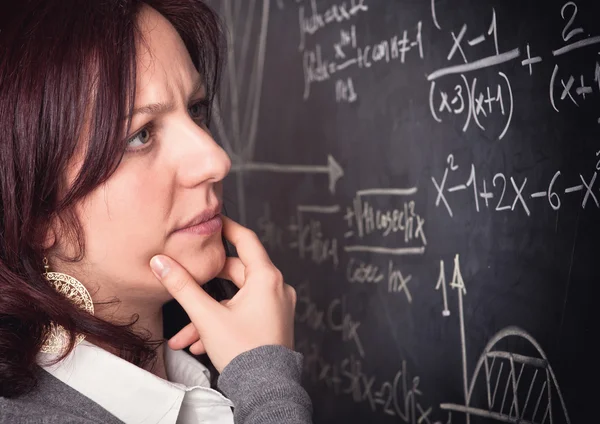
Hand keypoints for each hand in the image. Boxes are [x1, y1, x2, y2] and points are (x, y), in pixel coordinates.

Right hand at [150, 216, 296, 372]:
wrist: (265, 390)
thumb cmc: (243, 352)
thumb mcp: (207, 316)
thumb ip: (182, 287)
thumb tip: (161, 263)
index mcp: (267, 278)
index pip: (246, 240)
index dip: (227, 227)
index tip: (212, 220)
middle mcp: (276, 288)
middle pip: (236, 273)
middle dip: (204, 288)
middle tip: (184, 282)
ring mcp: (277, 306)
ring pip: (235, 299)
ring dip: (209, 313)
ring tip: (184, 334)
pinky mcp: (273, 322)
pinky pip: (244, 313)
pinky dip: (223, 322)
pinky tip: (199, 342)